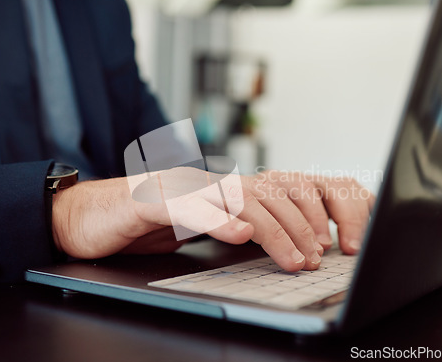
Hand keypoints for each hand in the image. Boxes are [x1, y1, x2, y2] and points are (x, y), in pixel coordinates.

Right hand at [52, 168, 374, 271]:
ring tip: (295, 258)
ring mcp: (186, 188)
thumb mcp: (214, 227)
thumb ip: (251, 230)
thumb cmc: (158, 223)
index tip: (343, 243)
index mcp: (233, 188)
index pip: (291, 188)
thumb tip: (301, 247)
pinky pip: (189, 207)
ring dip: (274, 230)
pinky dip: (217, 220)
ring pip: (241, 198)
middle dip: (305, 224)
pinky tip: (238, 235)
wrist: (98, 215)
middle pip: (274, 191)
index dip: (320, 211)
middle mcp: (215, 183)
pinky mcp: (153, 200)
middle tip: (320, 256)